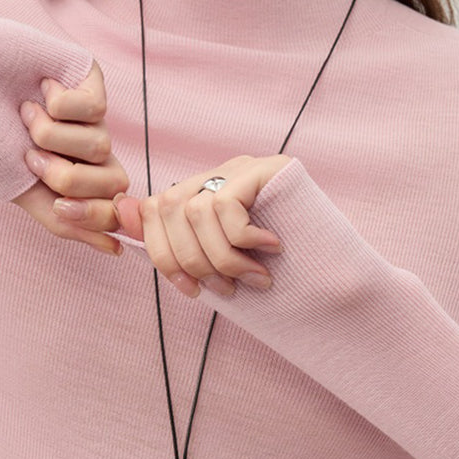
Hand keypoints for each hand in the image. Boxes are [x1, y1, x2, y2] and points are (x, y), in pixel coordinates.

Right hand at [12, 61, 127, 255]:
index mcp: (73, 174)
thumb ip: (64, 220)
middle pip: (114, 181)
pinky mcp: (89, 78)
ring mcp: (91, 113)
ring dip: (51, 137)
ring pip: (100, 146)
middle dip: (70, 179)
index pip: (112, 205)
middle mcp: (87, 146)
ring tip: (24, 116)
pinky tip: (39, 89)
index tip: (60, 205)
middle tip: (32, 158)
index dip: (94, 213)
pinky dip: (58, 106)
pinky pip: (95, 108)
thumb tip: (114, 248)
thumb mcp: (19, 188)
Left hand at [114, 154, 290, 296]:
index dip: (161, 256)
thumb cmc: (274, 277)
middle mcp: (218, 174)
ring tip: (253, 278)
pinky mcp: (268, 168)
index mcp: (201, 195)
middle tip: (228, 290)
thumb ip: (170, 242)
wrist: (339, 280)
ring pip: (195, 211)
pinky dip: (243, 240)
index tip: (190, 292)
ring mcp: (244, 167)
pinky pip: (226, 205)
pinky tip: (271, 250)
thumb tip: (119, 212)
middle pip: (168, 209)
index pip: (153, 212)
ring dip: (221, 257)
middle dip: (191, 262)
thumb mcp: (217, 267)